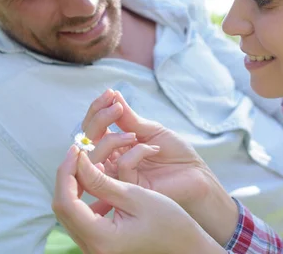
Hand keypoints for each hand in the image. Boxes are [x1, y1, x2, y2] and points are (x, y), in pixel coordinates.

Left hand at [52, 146, 224, 253]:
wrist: (187, 248)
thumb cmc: (170, 223)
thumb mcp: (136, 196)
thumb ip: (103, 181)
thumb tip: (79, 161)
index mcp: (101, 238)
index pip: (66, 202)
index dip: (67, 172)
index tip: (77, 150)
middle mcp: (92, 248)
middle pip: (63, 207)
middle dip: (68, 176)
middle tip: (80, 152)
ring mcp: (94, 248)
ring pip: (70, 212)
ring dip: (75, 185)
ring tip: (87, 162)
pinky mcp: (100, 244)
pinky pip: (81, 217)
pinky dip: (84, 197)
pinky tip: (96, 181)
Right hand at [82, 90, 238, 245]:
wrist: (196, 175)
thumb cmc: (175, 153)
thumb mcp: (151, 130)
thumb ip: (129, 118)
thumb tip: (113, 95)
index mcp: (113, 147)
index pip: (92, 128)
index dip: (97, 109)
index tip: (110, 93)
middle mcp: (110, 162)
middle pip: (86, 141)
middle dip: (98, 119)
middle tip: (116, 107)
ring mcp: (117, 177)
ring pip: (95, 157)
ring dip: (111, 137)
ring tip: (134, 132)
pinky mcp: (129, 190)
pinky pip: (121, 167)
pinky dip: (135, 152)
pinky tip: (153, 149)